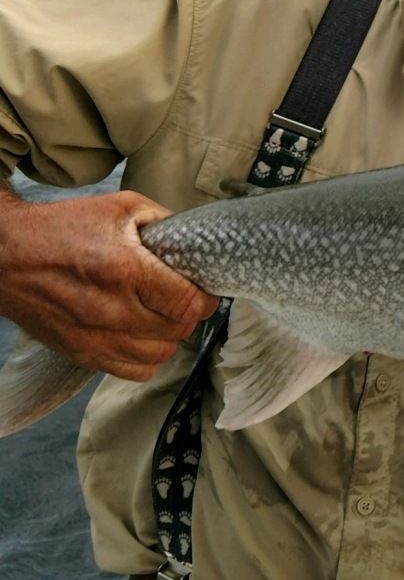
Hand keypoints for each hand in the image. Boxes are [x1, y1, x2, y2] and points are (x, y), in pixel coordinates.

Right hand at [0, 190, 217, 379]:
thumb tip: (196, 242)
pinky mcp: (81, 353)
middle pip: (179, 330)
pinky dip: (146, 357)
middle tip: (183, 297)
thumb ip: (165, 222)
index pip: (188, 303)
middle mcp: (111, 310)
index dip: (206, 297)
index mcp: (125, 271)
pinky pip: (134, 372)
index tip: (205, 289)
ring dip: (169, 336)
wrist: (5, 256)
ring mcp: (94, 337)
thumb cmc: (62, 227)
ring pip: (160, 355)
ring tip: (162, 315)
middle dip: (189, 313)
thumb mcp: (122, 207)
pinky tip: (141, 334)